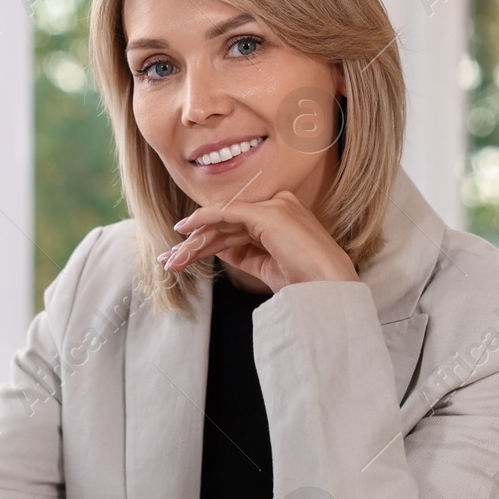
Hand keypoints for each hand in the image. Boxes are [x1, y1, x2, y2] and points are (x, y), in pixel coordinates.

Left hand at [155, 190, 359, 293]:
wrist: (327, 292)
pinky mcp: (268, 213)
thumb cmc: (305, 284)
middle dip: (196, 243)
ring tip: (173, 259)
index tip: (184, 256)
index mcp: (283, 217)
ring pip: (224, 221)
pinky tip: (185, 230)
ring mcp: (276, 206)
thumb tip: (216, 248)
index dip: (208, 241)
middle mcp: (280, 205)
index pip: (237, 227)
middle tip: (171, 259)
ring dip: (195, 241)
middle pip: (228, 224)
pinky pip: (228, 212)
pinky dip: (204, 219)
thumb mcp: (266, 265)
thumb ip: (244, 252)